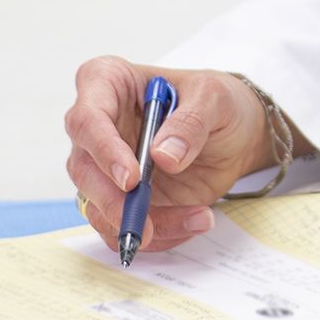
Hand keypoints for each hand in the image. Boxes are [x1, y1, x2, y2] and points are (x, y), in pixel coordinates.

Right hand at [60, 59, 277, 254]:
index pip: (87, 117)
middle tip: (145, 224)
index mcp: (107, 84)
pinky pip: (122, 227)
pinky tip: (195, 220)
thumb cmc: (216, 101)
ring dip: (141, 223)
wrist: (236, 132)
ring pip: (98, 207)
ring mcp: (105, 167)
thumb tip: (162, 157)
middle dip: (112, 202)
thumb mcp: (214, 97)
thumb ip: (191, 121)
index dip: (103, 150)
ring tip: (197, 217)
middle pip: (83, 169)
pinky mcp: (122, 199)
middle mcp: (97, 128)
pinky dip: (159, 234)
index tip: (131, 178)